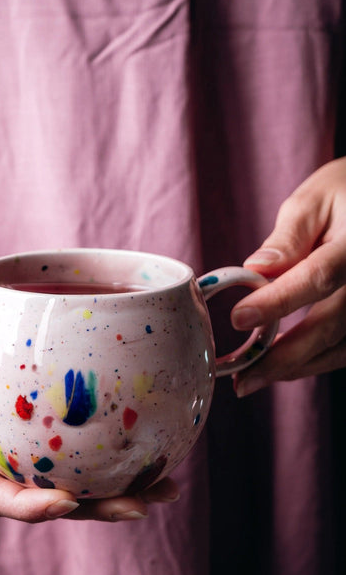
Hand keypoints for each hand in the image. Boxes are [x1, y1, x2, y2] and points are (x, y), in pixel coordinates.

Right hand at [0, 299, 178, 520]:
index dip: (30, 507)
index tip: (65, 503)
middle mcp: (1, 465)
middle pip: (49, 499)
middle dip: (94, 509)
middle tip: (139, 505)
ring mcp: (25, 451)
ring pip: (74, 479)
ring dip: (118, 489)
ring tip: (164, 488)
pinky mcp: (44, 432)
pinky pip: (80, 447)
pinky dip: (115, 452)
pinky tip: (153, 446)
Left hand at [230, 157, 345, 395]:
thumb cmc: (345, 195)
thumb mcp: (315, 199)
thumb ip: (288, 236)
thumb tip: (256, 269)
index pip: (318, 276)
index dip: (278, 302)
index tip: (238, 319)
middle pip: (332, 326)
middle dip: (284, 357)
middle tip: (243, 379)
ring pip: (341, 348)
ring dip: (297, 369)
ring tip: (253, 379)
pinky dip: (314, 363)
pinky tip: (282, 369)